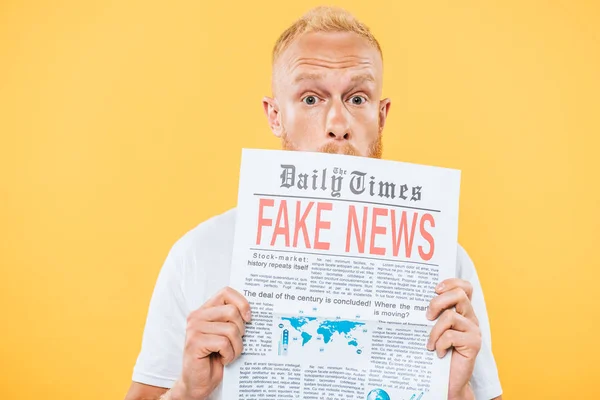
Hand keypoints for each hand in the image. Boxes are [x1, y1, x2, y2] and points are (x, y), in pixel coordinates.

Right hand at [171, 287, 250, 399]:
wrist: (199, 382)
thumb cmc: (214, 357)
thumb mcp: (225, 334)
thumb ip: (232, 319)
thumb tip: (252, 311)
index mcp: (205, 310)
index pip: (226, 292)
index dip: (242, 303)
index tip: (249, 318)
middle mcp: (197, 316)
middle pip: (232, 311)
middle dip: (241, 330)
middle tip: (235, 343)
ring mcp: (194, 328)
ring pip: (230, 329)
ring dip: (236, 347)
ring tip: (229, 354)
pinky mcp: (195, 342)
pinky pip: (224, 343)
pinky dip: (229, 355)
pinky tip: (223, 359)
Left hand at [426, 279, 480, 399]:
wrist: (446, 380)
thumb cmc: (436, 351)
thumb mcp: (432, 328)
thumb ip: (432, 314)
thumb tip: (413, 299)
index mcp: (462, 311)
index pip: (464, 287)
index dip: (451, 282)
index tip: (435, 289)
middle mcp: (470, 317)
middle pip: (459, 294)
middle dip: (438, 302)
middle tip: (427, 316)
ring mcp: (473, 330)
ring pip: (450, 316)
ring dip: (434, 331)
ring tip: (429, 343)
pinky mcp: (474, 343)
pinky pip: (451, 335)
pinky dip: (439, 344)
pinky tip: (437, 352)